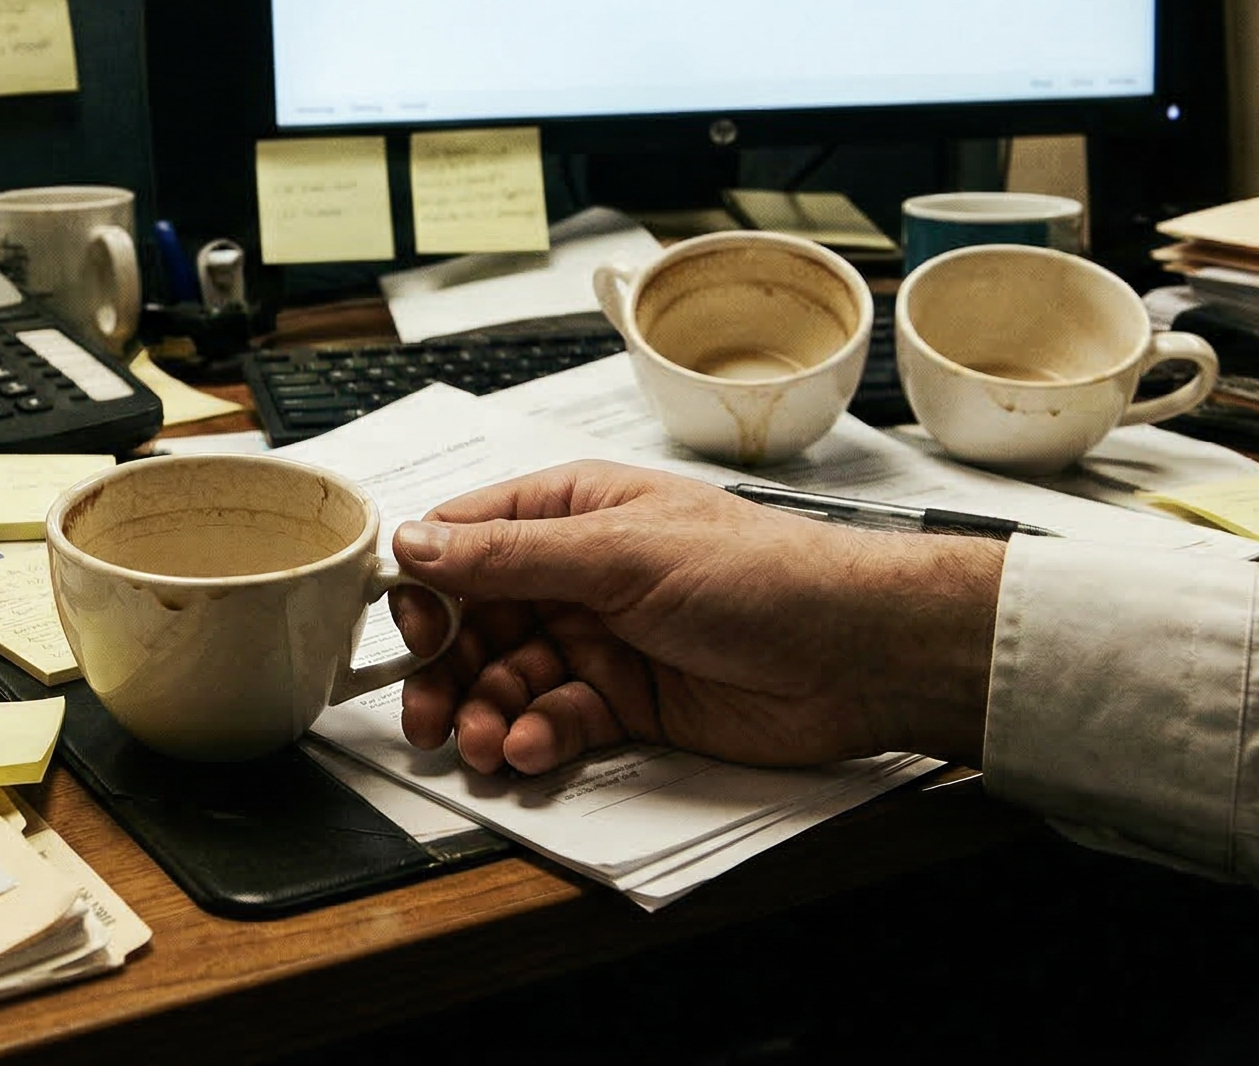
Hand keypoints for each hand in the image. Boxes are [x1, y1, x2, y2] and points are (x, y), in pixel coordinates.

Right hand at [388, 460, 1001, 775]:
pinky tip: (533, 748)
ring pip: (506, 679)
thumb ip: (512, 555)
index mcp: (571, 510)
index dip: (422, 586)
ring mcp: (599, 638)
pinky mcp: (625, 701)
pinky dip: (535, 738)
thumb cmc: (759, 575)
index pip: (464, 540)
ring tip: (484, 745)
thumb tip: (415, 541)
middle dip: (443, 670)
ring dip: (484, 713)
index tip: (402, 633)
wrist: (856, 654)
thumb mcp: (622, 554)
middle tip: (425, 716)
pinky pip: (553, 720)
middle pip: (473, 621)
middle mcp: (576, 572)